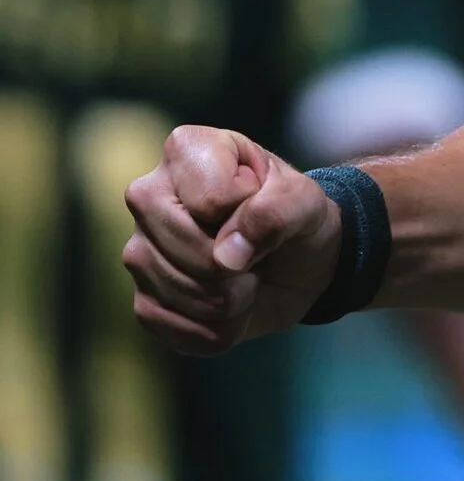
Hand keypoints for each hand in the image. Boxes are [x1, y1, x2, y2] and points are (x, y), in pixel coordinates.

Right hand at [123, 125, 340, 354]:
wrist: (298, 260)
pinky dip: (224, 327)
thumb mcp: (307, 201)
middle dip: (242, 262)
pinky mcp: (144, 301)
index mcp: (186, 150)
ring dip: (237, 298)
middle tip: (257, 248)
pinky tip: (233, 303)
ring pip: (189, 294)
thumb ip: (276, 213)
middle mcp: (146, 195)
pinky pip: (184, 330)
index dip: (252, 210)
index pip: (211, 200)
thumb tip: (225, 257)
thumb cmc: (295, 214)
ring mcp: (138, 250)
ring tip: (246, 273)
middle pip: (193, 251)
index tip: (262, 200)